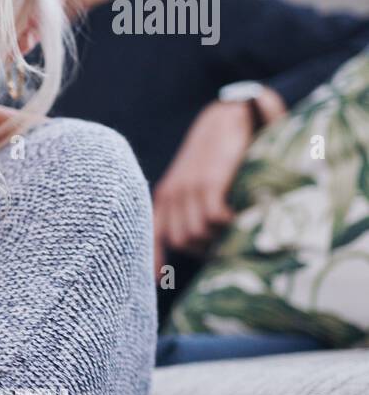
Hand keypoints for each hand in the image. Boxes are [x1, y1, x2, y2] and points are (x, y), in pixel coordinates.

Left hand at [152, 92, 281, 270]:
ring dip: (218, 238)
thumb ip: (192, 206)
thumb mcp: (197, 180)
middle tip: (227, 242)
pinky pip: (213, 219)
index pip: (153, 233)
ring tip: (236, 228)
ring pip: (194, 233)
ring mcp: (188, 188)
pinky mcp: (208, 181)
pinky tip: (241, 216)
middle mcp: (172, 193)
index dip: (154, 258)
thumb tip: (202, 239)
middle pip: (180, 240)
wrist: (227, 115)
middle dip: (203, 248)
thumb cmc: (217, 153)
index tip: (159, 279)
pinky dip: (228, 224)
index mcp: (166, 195)